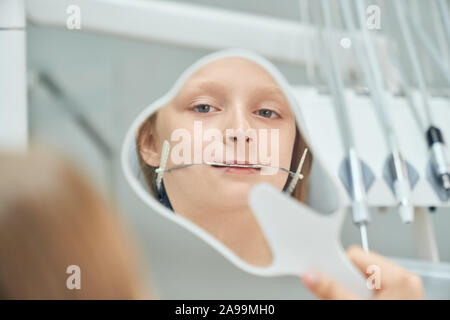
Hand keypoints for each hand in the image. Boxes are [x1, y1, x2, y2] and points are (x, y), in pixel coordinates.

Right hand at [301, 245, 423, 299]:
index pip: (355, 255)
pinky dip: (363, 296)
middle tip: (342, 297)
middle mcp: (405, 280)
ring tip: (352, 301)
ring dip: (353, 290)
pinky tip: (358, 303)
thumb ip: (331, 291)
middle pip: (360, 267)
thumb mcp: (352, 306)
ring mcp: (406, 290)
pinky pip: (375, 288)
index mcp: (398, 277)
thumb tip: (311, 276)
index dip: (337, 267)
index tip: (325, 276)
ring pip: (366, 278)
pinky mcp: (401, 298)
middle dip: (346, 281)